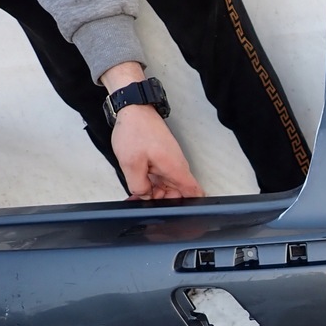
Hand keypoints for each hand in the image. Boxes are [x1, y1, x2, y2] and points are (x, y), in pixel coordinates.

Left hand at [101, 61, 203, 199]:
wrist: (133, 111)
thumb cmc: (136, 131)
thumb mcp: (130, 164)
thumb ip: (139, 187)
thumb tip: (144, 197)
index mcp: (175, 169)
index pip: (194, 193)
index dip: (190, 207)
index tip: (178, 214)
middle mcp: (177, 167)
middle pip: (178, 194)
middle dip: (162, 201)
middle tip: (142, 201)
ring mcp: (170, 163)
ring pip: (168, 187)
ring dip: (154, 193)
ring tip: (136, 192)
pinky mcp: (163, 160)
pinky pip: (161, 178)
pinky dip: (151, 184)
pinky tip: (138, 183)